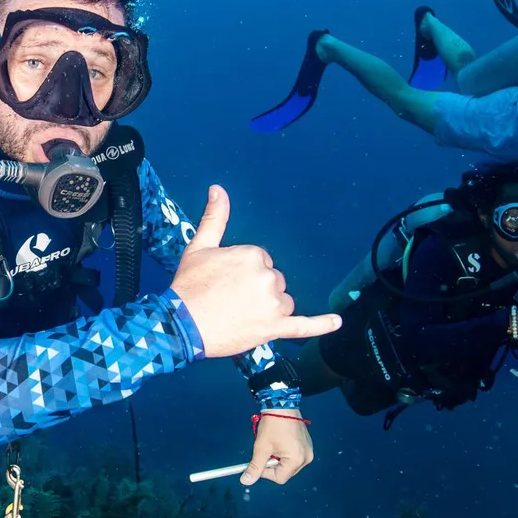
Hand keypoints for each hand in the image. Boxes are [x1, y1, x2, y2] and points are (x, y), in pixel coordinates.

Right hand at [169, 186, 341, 356]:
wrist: (181, 324)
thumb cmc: (189, 286)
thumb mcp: (199, 246)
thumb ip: (215, 217)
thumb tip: (218, 189)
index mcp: (253, 255)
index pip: (261, 262)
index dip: (243, 274)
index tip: (225, 282)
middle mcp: (268, 278)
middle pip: (274, 282)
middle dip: (256, 290)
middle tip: (229, 300)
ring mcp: (273, 305)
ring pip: (283, 302)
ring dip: (269, 308)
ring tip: (241, 315)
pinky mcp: (274, 328)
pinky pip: (304, 326)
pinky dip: (321, 325)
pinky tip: (336, 322)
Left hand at [242, 410, 312, 485]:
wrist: (282, 405)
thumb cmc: (272, 425)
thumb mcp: (261, 448)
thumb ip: (255, 467)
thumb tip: (246, 481)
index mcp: (297, 460)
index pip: (279, 478)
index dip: (266, 473)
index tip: (259, 461)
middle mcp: (306, 458)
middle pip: (285, 472)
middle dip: (273, 465)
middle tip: (266, 451)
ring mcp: (309, 451)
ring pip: (289, 465)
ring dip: (279, 459)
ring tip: (274, 445)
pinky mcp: (308, 445)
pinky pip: (295, 456)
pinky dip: (286, 453)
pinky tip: (281, 442)